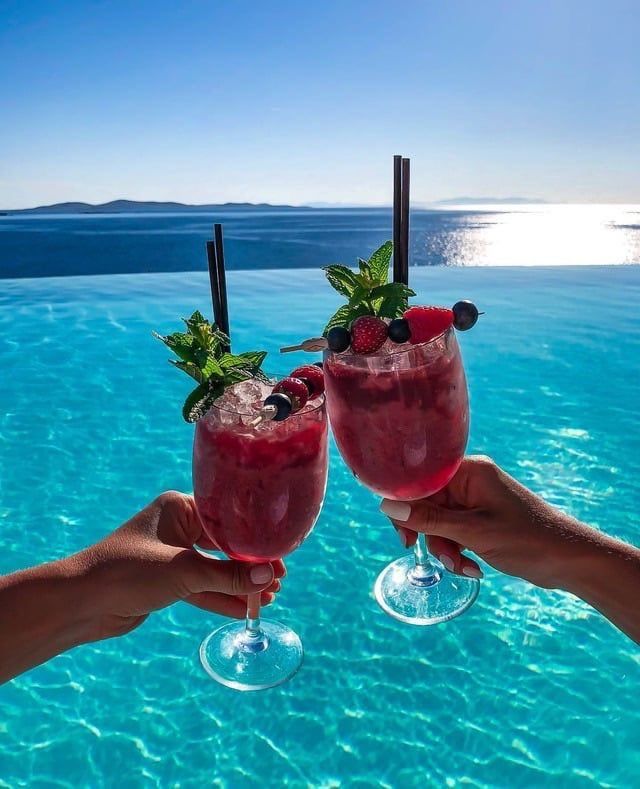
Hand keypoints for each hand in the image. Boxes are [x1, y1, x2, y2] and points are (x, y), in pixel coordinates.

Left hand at [73, 491, 284, 640]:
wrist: (79, 604)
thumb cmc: (126, 572)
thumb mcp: (183, 571)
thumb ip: (227, 575)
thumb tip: (270, 577)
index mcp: (178, 508)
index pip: (227, 517)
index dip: (254, 539)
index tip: (279, 556)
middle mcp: (177, 526)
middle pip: (224, 543)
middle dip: (251, 564)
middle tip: (278, 579)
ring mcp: (171, 554)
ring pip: (214, 568)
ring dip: (238, 583)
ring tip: (269, 596)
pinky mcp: (165, 581)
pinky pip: (201, 587)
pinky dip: (220, 597)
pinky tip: (243, 609)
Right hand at [381, 456, 595, 588]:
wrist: (570, 560)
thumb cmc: (527, 539)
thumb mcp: (472, 531)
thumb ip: (428, 519)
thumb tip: (386, 505)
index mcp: (469, 471)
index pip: (420, 479)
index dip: (406, 506)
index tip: (405, 537)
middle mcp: (471, 480)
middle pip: (428, 504)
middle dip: (431, 535)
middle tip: (438, 558)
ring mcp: (477, 500)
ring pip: (440, 522)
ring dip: (446, 548)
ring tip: (463, 567)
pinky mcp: (483, 518)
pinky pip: (455, 531)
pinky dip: (459, 550)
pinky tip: (473, 568)